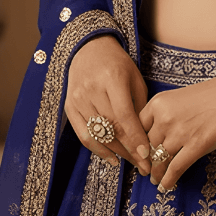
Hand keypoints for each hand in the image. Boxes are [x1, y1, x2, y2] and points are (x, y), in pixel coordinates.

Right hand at [65, 34, 151, 175]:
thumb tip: (146, 136)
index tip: (146, 155)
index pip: (124, 115)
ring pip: (98, 134)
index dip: (135, 137)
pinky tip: (113, 158)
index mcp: (112, 78)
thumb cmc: (117, 64)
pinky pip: (84, 135)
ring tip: (132, 162)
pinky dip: (98, 150)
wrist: (89, 49)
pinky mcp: (69, 107)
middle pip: (111, 127)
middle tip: (145, 165)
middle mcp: (92, 89)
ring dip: (117, 152)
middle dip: (130, 150)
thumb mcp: (134, 78)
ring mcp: (78, 99)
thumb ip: (139, 105)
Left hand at [139, 66, 215, 190]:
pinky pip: (176, 168)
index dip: (137, 145)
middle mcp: (165, 116)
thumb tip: (159, 136)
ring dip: (157, 173)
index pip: (137, 128)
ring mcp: (180, 132)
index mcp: (159, 102)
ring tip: (156, 180)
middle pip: (147, 146)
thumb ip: (168, 114)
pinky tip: (167, 187)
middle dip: (147, 161)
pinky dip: (169, 180)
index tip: (139, 155)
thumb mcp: (183, 99)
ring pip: (159, 160)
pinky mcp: (197, 145)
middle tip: (147, 170)